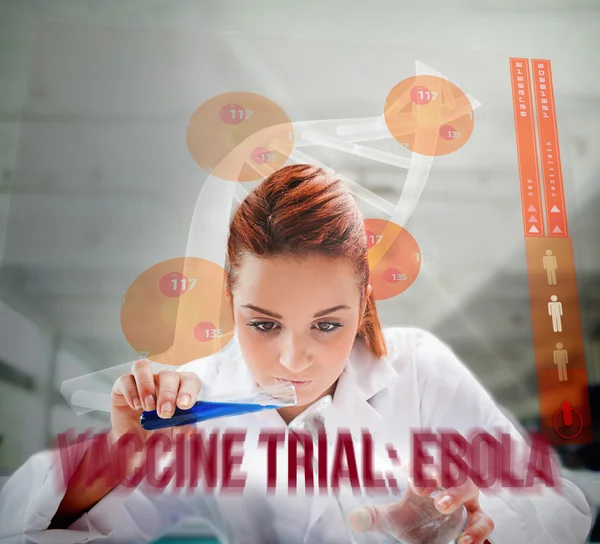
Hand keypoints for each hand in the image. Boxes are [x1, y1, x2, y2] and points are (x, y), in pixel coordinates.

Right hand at [110, 359, 201, 443]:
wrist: (132, 445)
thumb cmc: (156, 436)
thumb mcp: (170, 436)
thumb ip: (181, 430)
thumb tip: (191, 429)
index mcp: (178, 389)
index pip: (189, 380)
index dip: (189, 390)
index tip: (185, 405)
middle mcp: (161, 382)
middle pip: (168, 374)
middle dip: (167, 393)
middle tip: (165, 413)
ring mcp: (141, 382)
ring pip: (143, 367)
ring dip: (147, 386)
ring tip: (148, 407)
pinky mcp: (121, 387)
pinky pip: (125, 379)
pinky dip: (131, 392)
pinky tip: (135, 406)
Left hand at [348, 473, 493, 543]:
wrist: (429, 541)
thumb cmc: (412, 522)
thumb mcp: (391, 519)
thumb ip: (373, 516)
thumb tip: (354, 518)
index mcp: (427, 479)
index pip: (425, 462)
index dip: (420, 465)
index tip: (409, 476)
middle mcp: (448, 486)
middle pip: (453, 470)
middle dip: (446, 479)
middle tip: (435, 499)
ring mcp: (465, 504)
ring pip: (472, 490)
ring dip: (461, 497)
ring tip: (446, 512)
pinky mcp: (475, 522)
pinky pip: (485, 521)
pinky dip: (479, 529)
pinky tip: (467, 541)